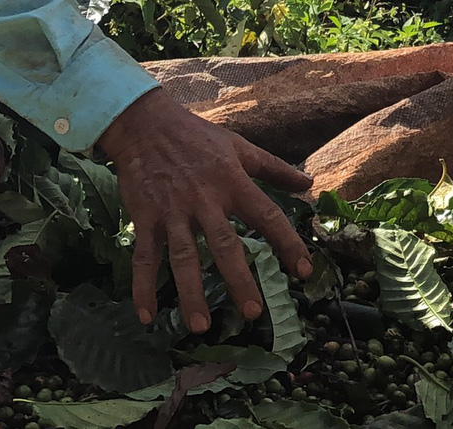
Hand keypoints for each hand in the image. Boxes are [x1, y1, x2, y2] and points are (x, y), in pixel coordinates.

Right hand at [96, 88, 313, 331]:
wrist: (145, 124)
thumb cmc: (197, 136)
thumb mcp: (239, 146)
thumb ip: (274, 168)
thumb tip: (309, 183)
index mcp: (232, 182)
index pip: (267, 216)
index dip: (288, 243)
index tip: (305, 270)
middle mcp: (205, 200)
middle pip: (224, 245)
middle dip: (239, 280)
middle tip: (253, 313)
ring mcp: (173, 211)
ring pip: (183, 258)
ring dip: (191, 293)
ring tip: (200, 327)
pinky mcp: (145, 218)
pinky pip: (144, 257)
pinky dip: (143, 287)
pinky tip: (147, 316)